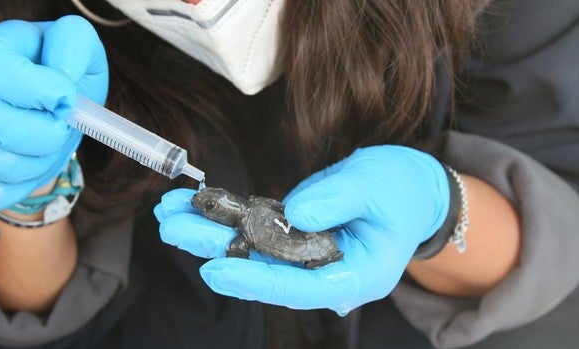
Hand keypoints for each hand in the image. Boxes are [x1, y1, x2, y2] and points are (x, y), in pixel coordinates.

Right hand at [0, 15, 106, 210]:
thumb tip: (63, 73)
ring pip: (1, 166)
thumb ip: (73, 43)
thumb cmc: (66, 75)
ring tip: (49, 141)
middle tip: (62, 124)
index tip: (67, 97)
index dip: (37, 89)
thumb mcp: (79, 46)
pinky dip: (26, 184)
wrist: (55, 108)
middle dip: (50, 133)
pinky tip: (33, 160)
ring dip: (43, 160)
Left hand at [155, 145, 449, 314]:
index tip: (214, 269)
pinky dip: (226, 217)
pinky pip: (256, 231)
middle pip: (265, 270)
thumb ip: (338, 200)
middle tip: (173, 227)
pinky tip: (195, 204)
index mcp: (355, 275)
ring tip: (170, 212)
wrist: (409, 188)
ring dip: (210, 232)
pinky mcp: (294, 236)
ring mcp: (307, 257)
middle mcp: (325, 274)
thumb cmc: (402, 189)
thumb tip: (295, 213)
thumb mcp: (377, 185)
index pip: (300, 287)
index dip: (256, 280)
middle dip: (215, 250)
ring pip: (252, 251)